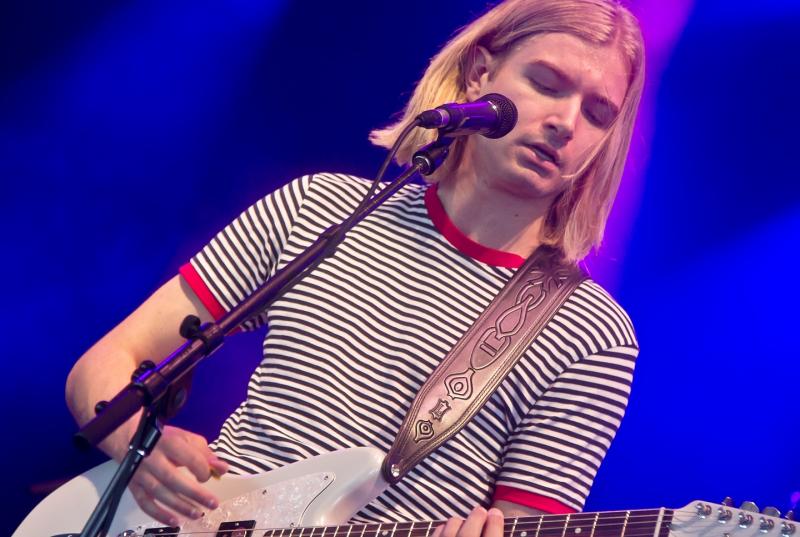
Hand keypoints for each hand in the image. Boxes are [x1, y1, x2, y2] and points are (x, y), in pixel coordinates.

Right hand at [112, 425, 228, 526]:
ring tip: (197, 514)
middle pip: (173, 478)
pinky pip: (145, 503)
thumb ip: (205, 453)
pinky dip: (159, 514)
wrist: (131, 439)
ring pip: (160, 492)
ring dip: (180, 506)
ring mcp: (141, 474)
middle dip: (194, 493)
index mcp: (169, 443)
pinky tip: (174, 521)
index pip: (188, 458)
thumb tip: (222, 468)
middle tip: (212, 503)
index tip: (208, 475)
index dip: (202, 469)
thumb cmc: (165, 440)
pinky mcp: (134, 486)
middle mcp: (153, 458)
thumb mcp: (187, 439)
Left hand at [432, 506, 504, 536]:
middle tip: (481, 510)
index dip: (495, 523)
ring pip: (451, 528)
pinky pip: (435, 534)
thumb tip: (496, 526)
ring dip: (459, 522)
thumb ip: (491, 535)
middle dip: (477, 517)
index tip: (495, 513)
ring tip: (464, 521)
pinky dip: (442, 530)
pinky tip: (447, 530)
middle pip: (470, 531)